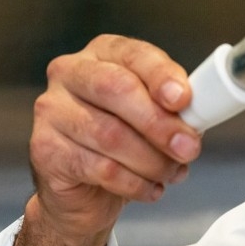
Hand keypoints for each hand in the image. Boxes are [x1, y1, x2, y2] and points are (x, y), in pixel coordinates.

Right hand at [28, 34, 198, 242]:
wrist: (84, 192)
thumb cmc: (125, 144)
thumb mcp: (155, 117)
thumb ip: (174, 109)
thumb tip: (199, 114)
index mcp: (103, 54)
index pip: (133, 54)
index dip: (161, 76)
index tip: (184, 100)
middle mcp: (71, 73)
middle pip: (116, 89)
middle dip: (160, 123)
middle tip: (188, 148)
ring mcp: (52, 110)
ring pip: (110, 134)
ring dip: (151, 160)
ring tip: (172, 173)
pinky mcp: (44, 149)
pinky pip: (99, 168)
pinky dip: (134, 183)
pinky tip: (150, 189)